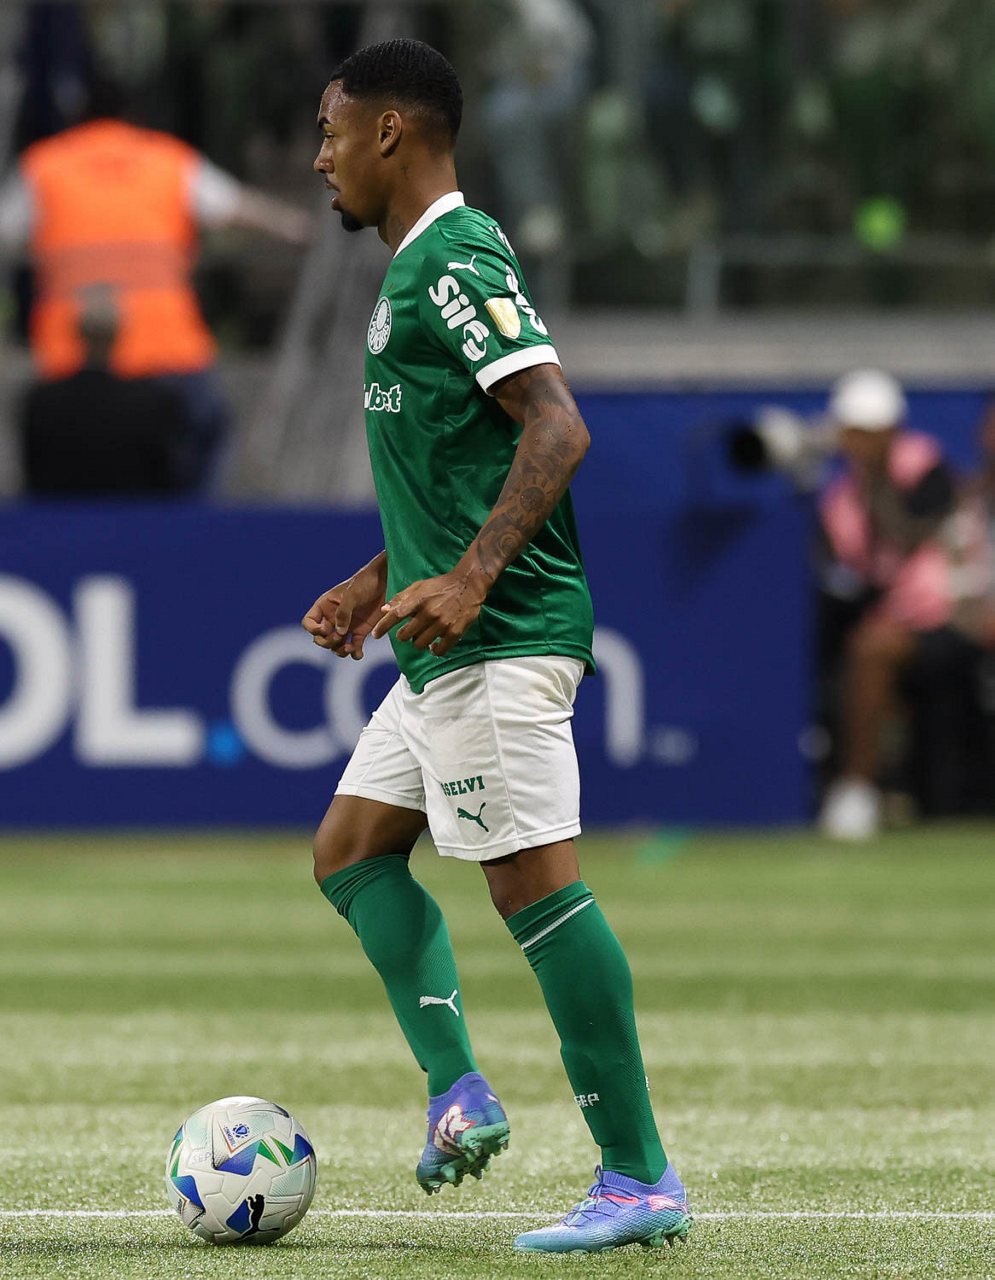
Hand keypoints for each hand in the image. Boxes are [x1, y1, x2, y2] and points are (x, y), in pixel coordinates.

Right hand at [302, 557, 386, 659]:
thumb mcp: (352, 594)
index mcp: (325, 607)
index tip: (325, 629)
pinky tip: (358, 654)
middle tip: (339, 638)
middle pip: (321, 638)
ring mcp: (346, 626)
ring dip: (340, 651)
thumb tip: (339, 631)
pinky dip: (355, 654)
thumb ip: (343, 612)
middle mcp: (333, 618)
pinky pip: (353, 647)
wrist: (385, 581)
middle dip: (327, 642)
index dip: (313, 629)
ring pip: (336, 646)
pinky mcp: (360, 632)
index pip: (309, 622)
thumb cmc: (365, 582)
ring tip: (350, 648)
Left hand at [371, 565, 489, 656]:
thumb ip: (401, 598)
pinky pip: (439, 651)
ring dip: (418, 642)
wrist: (469, 584)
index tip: (376, 634)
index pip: (395, 615)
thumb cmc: (442, 585)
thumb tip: (384, 610)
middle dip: (403, 635)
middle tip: (409, 631)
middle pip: (405, 635)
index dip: (383, 626)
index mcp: (419, 600)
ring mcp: (442, 624)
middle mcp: (429, 613)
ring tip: (423, 636)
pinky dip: (434, 650)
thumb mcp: (420, 586)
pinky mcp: (454, 632)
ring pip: (419, 644)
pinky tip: (434, 646)